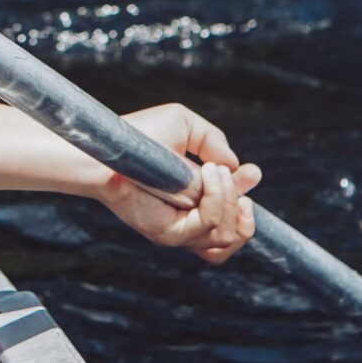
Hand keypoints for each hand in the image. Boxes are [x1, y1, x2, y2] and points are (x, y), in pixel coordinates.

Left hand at [96, 104, 260, 264]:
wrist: (110, 148)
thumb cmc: (140, 134)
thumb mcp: (185, 127)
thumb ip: (215, 143)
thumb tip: (239, 170)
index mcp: (193, 204)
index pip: (230, 224)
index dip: (246, 207)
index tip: (252, 174)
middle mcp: (187, 223)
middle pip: (234, 235)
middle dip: (241, 204)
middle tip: (226, 174)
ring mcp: (179, 231)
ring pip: (226, 235)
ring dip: (229, 198)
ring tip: (213, 170)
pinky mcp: (167, 233)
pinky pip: (208, 229)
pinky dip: (217, 202)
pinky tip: (208, 176)